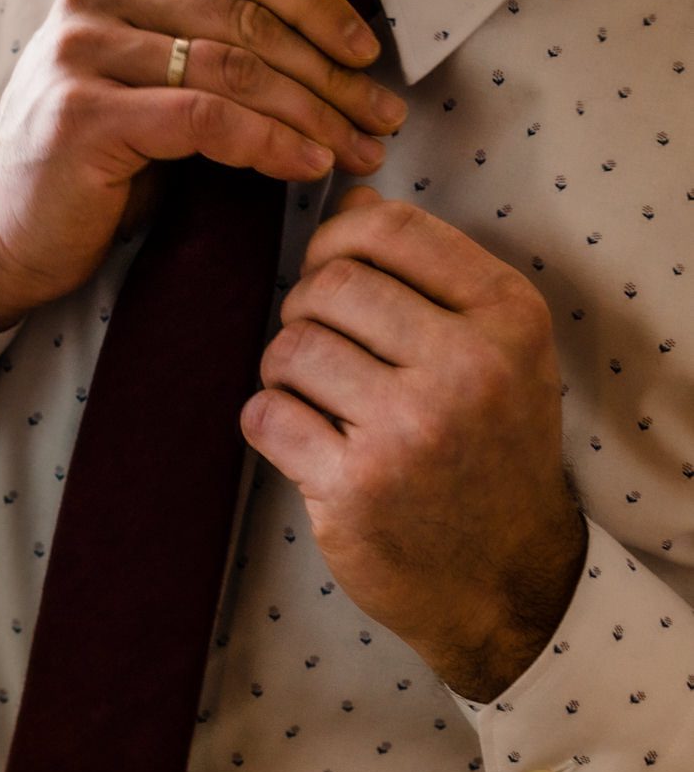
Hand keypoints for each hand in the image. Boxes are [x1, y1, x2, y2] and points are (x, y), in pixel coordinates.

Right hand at [0, 0, 403, 330]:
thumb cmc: (89, 163)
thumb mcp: (150, 83)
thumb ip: (211, 50)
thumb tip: (334, 57)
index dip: (319, 4)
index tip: (368, 54)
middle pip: (246, 22)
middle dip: (330, 75)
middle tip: (382, 119)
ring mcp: (82, 53)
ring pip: (234, 70)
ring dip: (313, 115)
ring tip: (358, 151)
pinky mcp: (83, 114)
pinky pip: (206, 120)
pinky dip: (269, 145)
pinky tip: (306, 166)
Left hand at [240, 186, 587, 700]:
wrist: (504, 576)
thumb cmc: (488, 447)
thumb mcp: (493, 347)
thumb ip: (426, 271)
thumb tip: (351, 195)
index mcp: (507, 315)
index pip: (388, 227)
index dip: (335, 239)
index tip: (331, 272)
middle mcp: (466, 366)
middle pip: (325, 285)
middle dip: (303, 311)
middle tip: (322, 350)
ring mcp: (409, 429)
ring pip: (287, 346)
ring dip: (284, 370)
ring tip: (317, 399)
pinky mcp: (353, 486)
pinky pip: (264, 413)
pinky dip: (269, 422)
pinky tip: (304, 441)